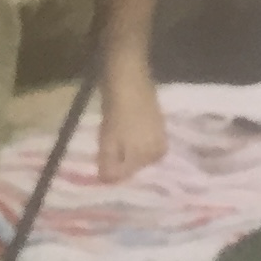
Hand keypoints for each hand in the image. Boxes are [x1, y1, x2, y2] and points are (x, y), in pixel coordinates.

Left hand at [96, 54, 166, 183]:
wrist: (128, 78)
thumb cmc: (116, 110)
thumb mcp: (108, 140)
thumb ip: (108, 164)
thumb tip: (106, 182)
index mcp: (148, 157)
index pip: (123, 175)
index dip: (108, 168)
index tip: (99, 157)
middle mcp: (159, 152)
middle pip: (132, 166)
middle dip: (118, 159)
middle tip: (105, 144)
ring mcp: (161, 137)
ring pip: (138, 154)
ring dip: (125, 150)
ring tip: (113, 135)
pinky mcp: (160, 125)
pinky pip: (143, 142)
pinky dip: (132, 139)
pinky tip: (123, 127)